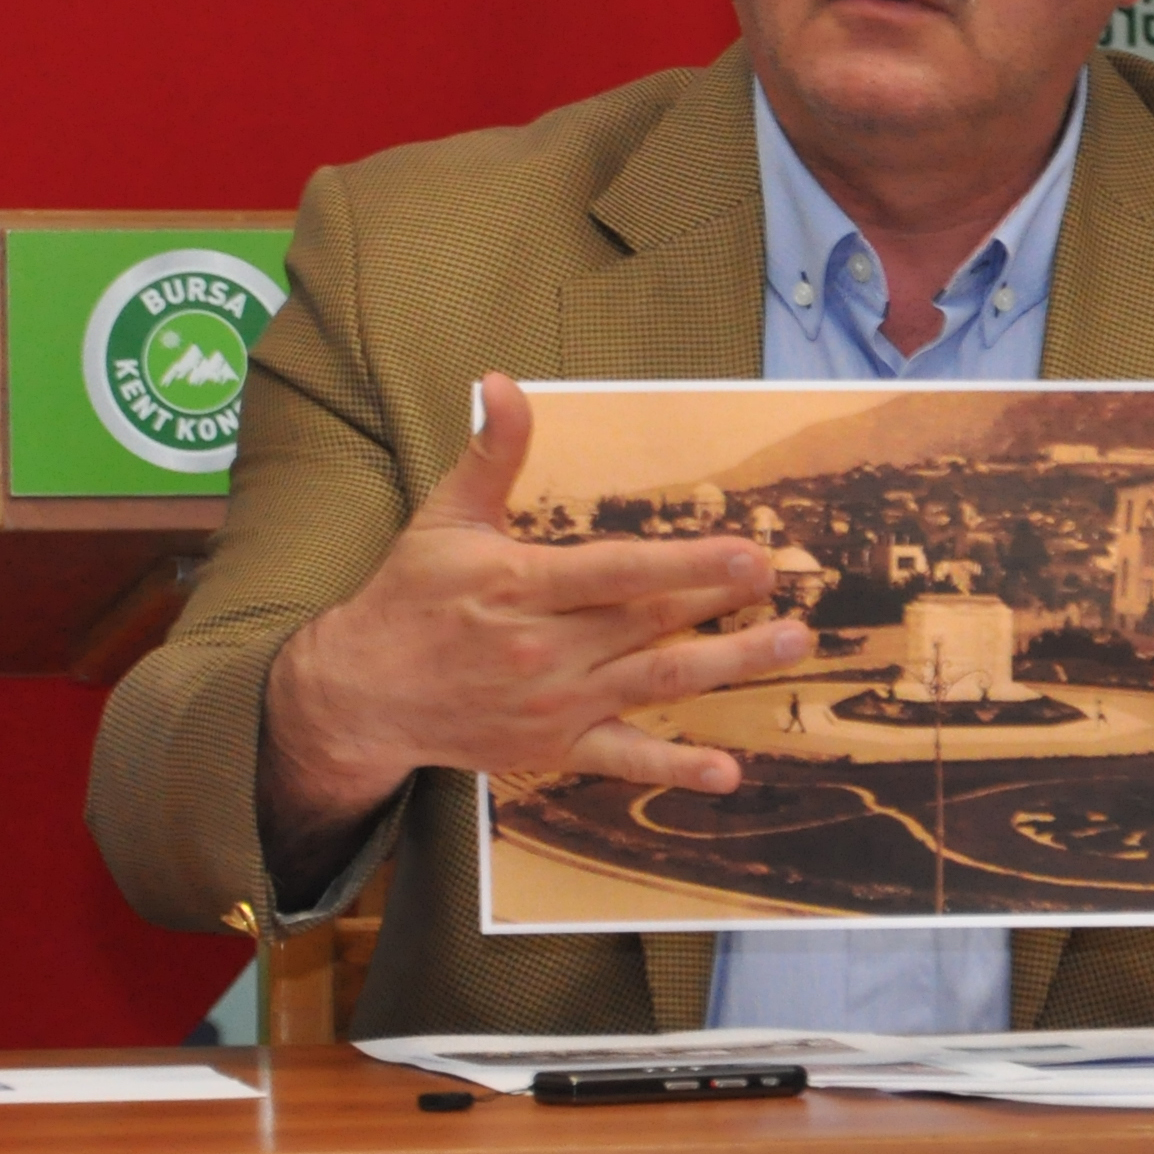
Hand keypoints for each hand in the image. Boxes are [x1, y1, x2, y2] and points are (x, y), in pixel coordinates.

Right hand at [261, 374, 810, 881]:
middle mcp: (545, 649)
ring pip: (657, 683)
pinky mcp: (554, 746)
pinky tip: (729, 771)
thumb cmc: (410, 597)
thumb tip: (502, 382)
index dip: (686, 562)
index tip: (745, 553)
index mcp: (523, 586)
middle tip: (789, 586)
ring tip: (791, 644)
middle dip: (724, 602)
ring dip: (730, 665)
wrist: (362, 696)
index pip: (619, 572)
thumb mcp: (445, 516)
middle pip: (652, 623)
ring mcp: (555, 704)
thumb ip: (492, 452)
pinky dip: (677, 769)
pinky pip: (623, 758)